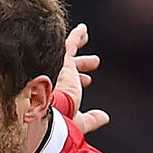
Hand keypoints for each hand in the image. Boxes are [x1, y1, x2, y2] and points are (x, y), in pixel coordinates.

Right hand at [57, 22, 108, 136]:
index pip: (66, 85)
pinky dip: (77, 35)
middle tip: (93, 63)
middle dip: (81, 66)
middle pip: (68, 68)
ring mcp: (54, 68)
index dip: (78, 82)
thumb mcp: (78, 122)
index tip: (88, 81)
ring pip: (68, 55)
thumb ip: (91, 120)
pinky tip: (83, 29)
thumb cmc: (59, 122)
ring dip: (80, 50)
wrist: (47, 113)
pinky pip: (69, 43)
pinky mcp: (60, 58)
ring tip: (90, 44)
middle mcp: (52, 80)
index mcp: (53, 96)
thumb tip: (104, 118)